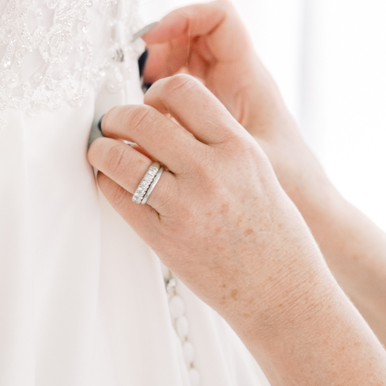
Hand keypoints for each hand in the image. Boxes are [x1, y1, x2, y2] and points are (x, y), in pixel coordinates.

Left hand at [87, 72, 322, 341]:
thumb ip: (217, 142)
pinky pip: (118, 197)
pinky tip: (112, 182)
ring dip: (102, 148)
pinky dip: (107, 183)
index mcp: (239, 148)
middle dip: (119, 116)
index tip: (150, 103)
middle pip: (143, 119)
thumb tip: (169, 118)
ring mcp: (185, 205)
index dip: (157, 92)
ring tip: (103, 151)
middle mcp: (211, 171)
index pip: (183, 91)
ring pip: (120, 156)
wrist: (283, 294)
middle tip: (114, 124)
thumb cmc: (274, 235)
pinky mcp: (165, 239)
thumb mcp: (258, 172)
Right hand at [141, 1, 337, 223]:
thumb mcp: (244, 161)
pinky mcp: (219, 112)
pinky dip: (166, 92)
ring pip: (189, 57)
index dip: (184, 16)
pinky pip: (188, 85)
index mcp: (250, 77)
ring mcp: (228, 93)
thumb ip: (199, 148)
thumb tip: (146, 143)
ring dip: (161, 67)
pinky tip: (153, 119)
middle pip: (196, 33)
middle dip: (163, 45)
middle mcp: (239, 78)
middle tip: (140, 76)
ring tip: (143, 97)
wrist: (314, 206)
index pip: (220, 18)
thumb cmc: (293, 183)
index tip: (151, 39)